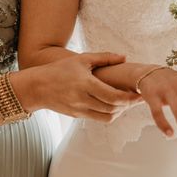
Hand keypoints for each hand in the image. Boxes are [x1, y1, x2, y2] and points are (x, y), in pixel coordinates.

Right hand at [26, 52, 140, 122]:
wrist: (37, 87)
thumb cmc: (60, 70)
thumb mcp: (81, 60)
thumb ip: (104, 58)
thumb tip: (125, 57)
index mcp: (85, 85)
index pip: (112, 96)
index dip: (128, 98)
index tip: (139, 94)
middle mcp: (83, 100)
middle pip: (112, 108)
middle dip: (128, 105)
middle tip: (137, 98)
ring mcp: (79, 110)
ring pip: (106, 117)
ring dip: (119, 112)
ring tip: (127, 102)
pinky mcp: (77, 116)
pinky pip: (98, 118)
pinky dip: (109, 114)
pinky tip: (113, 105)